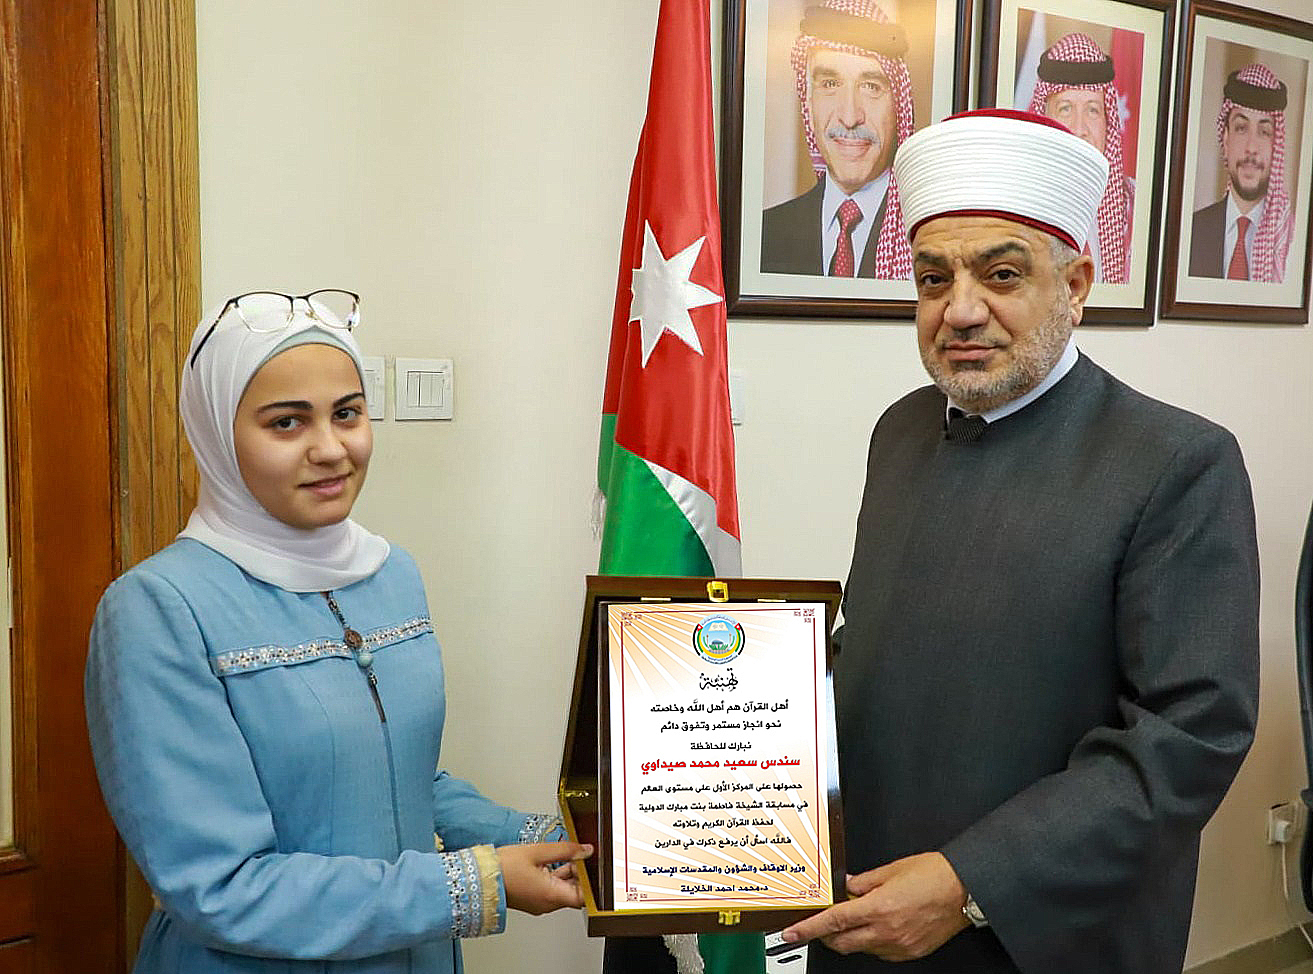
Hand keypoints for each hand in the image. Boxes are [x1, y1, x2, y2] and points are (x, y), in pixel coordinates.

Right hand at [497, 841, 592, 914]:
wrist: (478, 878)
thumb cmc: (502, 868)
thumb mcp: (537, 851)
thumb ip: (565, 850)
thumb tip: (585, 850)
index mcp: (551, 895)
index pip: (585, 896)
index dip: (591, 881)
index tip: (590, 863)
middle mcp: (547, 904)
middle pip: (575, 892)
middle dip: (579, 873)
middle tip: (574, 853)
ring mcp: (539, 903)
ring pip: (563, 890)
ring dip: (567, 873)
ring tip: (561, 855)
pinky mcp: (532, 900)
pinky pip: (551, 890)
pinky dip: (555, 877)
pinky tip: (550, 861)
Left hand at [780, 852, 968, 959]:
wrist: (965, 890)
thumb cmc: (934, 874)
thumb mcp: (892, 870)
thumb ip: (863, 881)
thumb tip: (846, 886)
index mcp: (878, 907)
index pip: (833, 922)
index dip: (809, 929)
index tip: (792, 933)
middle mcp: (886, 931)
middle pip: (842, 942)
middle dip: (828, 934)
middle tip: (826, 921)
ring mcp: (899, 945)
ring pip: (861, 948)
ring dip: (853, 936)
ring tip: (863, 916)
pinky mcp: (911, 953)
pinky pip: (882, 952)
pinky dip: (873, 941)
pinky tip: (881, 926)